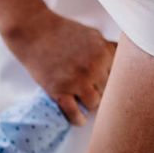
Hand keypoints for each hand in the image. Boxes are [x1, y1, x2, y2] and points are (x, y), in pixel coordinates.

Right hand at [5, 9, 115, 124]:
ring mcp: (77, 80)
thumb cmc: (61, 32)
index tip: (111, 87)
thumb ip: (107, 49)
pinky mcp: (59, 91)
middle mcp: (94, 67)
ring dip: (91, 105)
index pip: (120, 76)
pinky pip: (74, 112)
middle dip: (103, 92)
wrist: (34, 32)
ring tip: (86, 103)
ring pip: (94, 103)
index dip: (114, 81)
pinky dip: (78, 119)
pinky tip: (80, 120)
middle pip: (108, 91)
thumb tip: (120, 63)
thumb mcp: (91, 34)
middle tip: (97, 95)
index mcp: (104, 52)